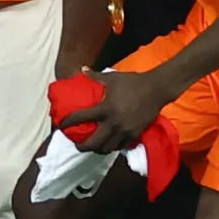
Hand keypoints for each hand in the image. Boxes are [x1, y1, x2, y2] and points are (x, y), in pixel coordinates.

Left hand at [59, 67, 173, 156]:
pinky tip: (109, 144)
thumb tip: (82, 69)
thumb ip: (95, 76)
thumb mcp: (112, 78)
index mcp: (105, 108)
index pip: (81, 118)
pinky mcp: (135, 134)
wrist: (156, 89)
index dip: (68, 122)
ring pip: (107, 148)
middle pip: (93, 143)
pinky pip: (121, 146)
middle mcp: (113, 123)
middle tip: (77, 145)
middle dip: (83, 146)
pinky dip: (113, 146)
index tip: (61, 124)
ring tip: (93, 146)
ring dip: (98, 149)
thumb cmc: (133, 82)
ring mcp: (124, 131)